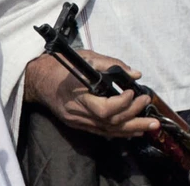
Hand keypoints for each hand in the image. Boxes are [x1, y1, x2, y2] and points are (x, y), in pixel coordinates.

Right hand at [23, 51, 158, 137]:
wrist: (39, 80)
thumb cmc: (60, 67)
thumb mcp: (86, 57)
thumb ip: (111, 64)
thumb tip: (135, 73)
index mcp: (77, 95)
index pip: (103, 109)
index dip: (123, 103)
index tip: (133, 91)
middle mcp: (78, 113)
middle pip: (110, 123)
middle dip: (134, 117)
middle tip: (148, 106)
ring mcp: (78, 121)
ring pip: (108, 131)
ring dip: (132, 128)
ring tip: (150, 125)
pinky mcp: (79, 125)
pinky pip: (102, 132)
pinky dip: (120, 132)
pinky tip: (134, 130)